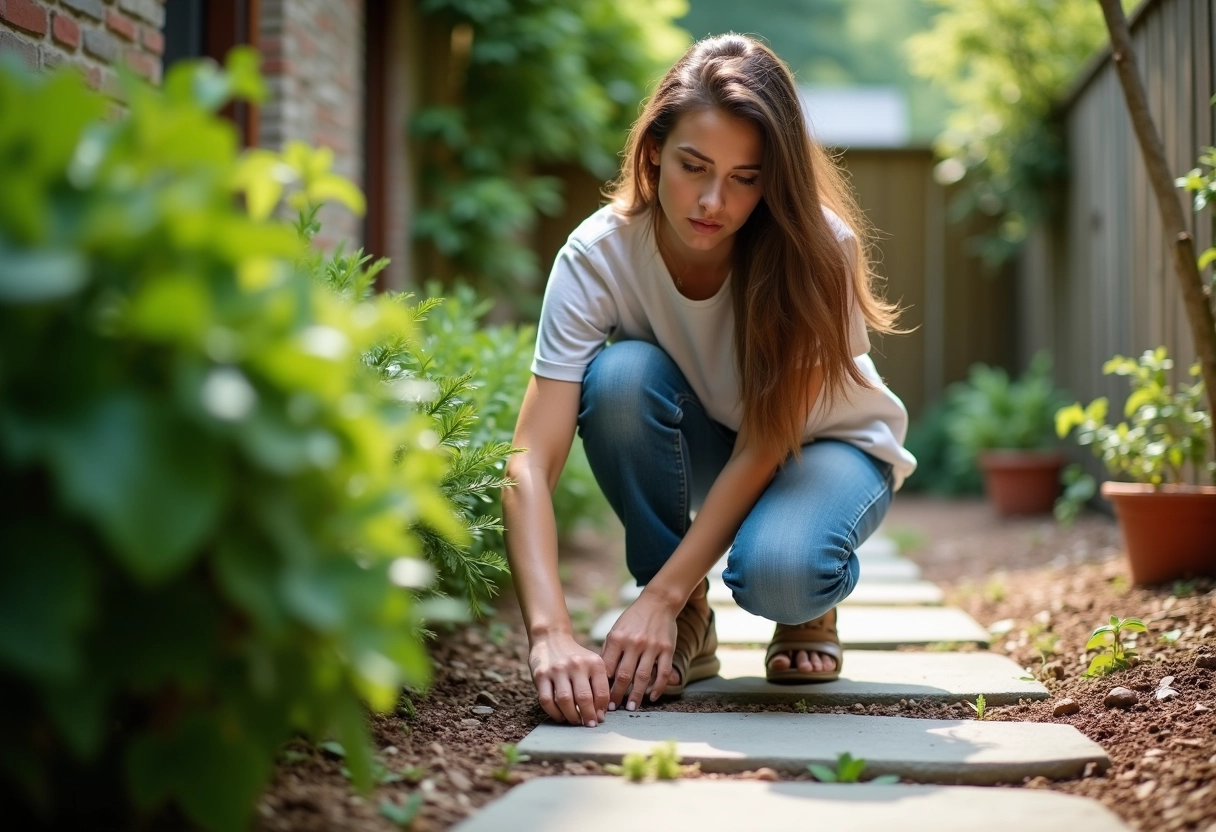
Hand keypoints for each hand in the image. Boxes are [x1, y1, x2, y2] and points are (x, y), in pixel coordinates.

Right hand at [528, 631, 609, 726]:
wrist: (551, 638)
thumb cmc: (576, 658)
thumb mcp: (592, 664)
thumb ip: (598, 685)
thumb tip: (601, 714)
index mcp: (593, 663)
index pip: (601, 692)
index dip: (601, 710)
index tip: (600, 718)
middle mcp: (576, 664)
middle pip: (583, 698)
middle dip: (587, 716)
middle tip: (589, 724)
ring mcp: (557, 669)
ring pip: (564, 701)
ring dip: (571, 716)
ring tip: (575, 721)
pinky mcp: (541, 674)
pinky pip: (546, 700)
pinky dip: (554, 713)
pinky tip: (560, 716)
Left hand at [599, 591, 678, 710]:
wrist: (658, 602)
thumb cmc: (633, 619)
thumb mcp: (616, 630)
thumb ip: (609, 651)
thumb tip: (600, 676)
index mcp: (617, 638)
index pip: (607, 667)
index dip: (603, 685)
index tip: (600, 698)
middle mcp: (633, 642)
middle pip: (623, 675)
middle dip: (617, 695)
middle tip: (613, 709)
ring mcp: (651, 646)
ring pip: (643, 677)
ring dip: (636, 695)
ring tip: (631, 707)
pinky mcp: (667, 649)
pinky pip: (663, 672)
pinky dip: (658, 687)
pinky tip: (653, 697)